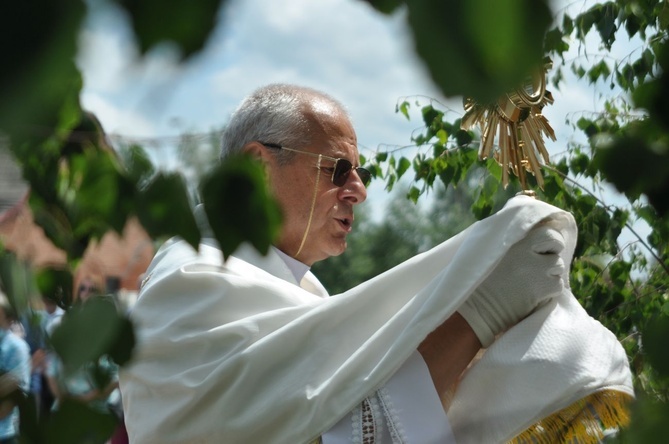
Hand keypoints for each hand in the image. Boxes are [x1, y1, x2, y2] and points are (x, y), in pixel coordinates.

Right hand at [457, 223, 565, 346]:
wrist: (475, 309)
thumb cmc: (477, 281)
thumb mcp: (487, 252)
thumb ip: (508, 243)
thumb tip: (530, 238)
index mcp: (512, 241)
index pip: (546, 231)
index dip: (549, 240)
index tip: (543, 248)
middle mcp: (526, 252)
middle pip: (556, 245)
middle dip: (551, 255)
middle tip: (541, 266)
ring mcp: (535, 270)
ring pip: (558, 266)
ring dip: (550, 274)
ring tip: (533, 283)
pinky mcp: (539, 289)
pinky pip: (557, 285)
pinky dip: (549, 291)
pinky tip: (534, 295)